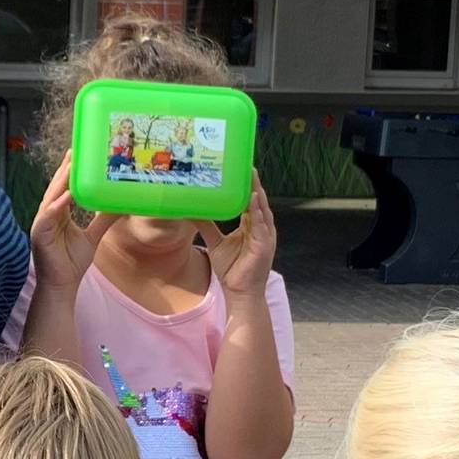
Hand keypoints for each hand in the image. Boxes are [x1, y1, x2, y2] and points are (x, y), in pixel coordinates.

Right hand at [30, 157, 114, 291]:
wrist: (62, 284)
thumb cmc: (73, 262)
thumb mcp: (93, 236)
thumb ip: (103, 220)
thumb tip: (119, 206)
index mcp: (59, 213)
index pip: (64, 187)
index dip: (70, 171)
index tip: (79, 153)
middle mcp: (49, 214)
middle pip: (56, 187)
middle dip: (64, 169)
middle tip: (74, 150)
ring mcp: (42, 222)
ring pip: (51, 197)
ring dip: (60, 182)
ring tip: (70, 166)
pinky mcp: (39, 233)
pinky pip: (48, 215)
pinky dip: (57, 205)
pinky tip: (65, 196)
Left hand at [197, 177, 277, 302]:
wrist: (238, 293)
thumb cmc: (232, 270)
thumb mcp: (216, 243)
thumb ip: (207, 227)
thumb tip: (192, 212)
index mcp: (252, 226)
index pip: (250, 201)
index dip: (247, 186)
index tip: (241, 169)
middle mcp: (261, 228)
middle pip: (258, 201)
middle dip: (254, 183)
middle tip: (248, 165)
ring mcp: (265, 236)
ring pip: (262, 209)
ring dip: (257, 192)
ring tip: (252, 175)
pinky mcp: (264, 245)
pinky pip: (262, 224)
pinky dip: (258, 211)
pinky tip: (254, 198)